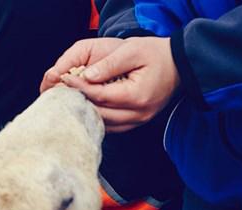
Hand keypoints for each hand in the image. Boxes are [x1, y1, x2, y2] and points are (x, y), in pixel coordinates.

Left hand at [54, 37, 179, 131]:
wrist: (181, 65)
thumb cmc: (157, 54)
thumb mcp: (133, 51)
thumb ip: (109, 64)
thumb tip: (86, 76)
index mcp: (137, 96)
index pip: (99, 96)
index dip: (79, 88)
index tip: (64, 79)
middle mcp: (138, 113)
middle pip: (99, 113)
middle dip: (78, 103)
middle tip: (61, 93)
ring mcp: (138, 120)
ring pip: (103, 124)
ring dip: (86, 113)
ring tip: (70, 101)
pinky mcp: (136, 123)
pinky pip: (111, 126)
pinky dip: (97, 119)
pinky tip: (86, 108)